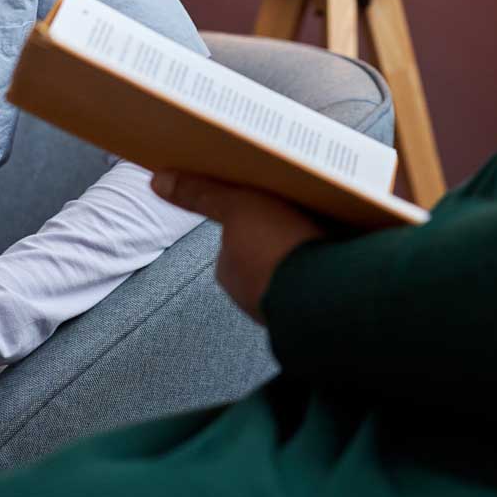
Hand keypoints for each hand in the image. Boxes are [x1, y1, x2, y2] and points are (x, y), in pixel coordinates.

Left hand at [150, 171, 325, 323]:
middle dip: (284, 242)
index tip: (277, 206)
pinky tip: (340, 261)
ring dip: (308, 259)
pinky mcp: (315, 316)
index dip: (258, 220)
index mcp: (231, 272)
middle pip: (267, 257)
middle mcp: (252, 296)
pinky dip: (328, 276)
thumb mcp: (237, 205)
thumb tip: (156, 180)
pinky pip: (320, 289)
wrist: (325, 292)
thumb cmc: (277, 246)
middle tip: (307, 217)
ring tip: (330, 236)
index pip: (238, 240)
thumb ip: (200, 194)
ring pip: (295, 275)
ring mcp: (285, 309)